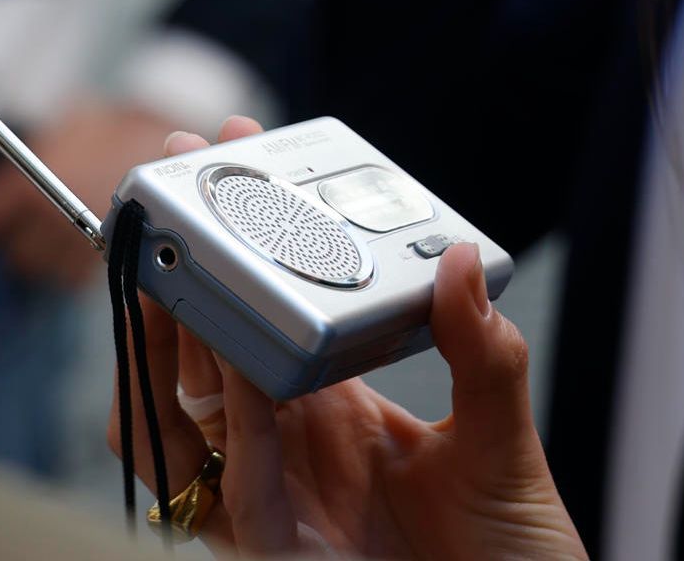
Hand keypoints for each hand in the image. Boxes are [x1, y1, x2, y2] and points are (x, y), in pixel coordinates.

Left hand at [0, 99, 180, 288]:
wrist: (170, 146)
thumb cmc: (120, 128)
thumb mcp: (70, 123)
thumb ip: (36, 152)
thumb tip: (16, 162)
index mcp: (28, 186)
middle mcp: (47, 220)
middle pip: (15, 253)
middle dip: (20, 244)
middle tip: (33, 227)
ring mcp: (77, 247)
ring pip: (43, 271)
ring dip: (47, 258)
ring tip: (65, 234)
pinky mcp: (107, 265)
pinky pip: (74, 280)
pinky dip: (74, 268)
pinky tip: (85, 247)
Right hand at [110, 122, 585, 559]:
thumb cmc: (510, 553)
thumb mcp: (502, 439)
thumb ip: (483, 353)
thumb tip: (462, 259)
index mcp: (329, 411)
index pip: (256, 319)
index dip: (237, 246)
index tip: (236, 163)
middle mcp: (287, 450)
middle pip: (194, 361)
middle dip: (175, 277)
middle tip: (179, 194)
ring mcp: (275, 502)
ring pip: (179, 423)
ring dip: (173, 345)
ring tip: (188, 268)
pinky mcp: (279, 553)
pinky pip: (237, 489)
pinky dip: (235, 425)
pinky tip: (244, 368)